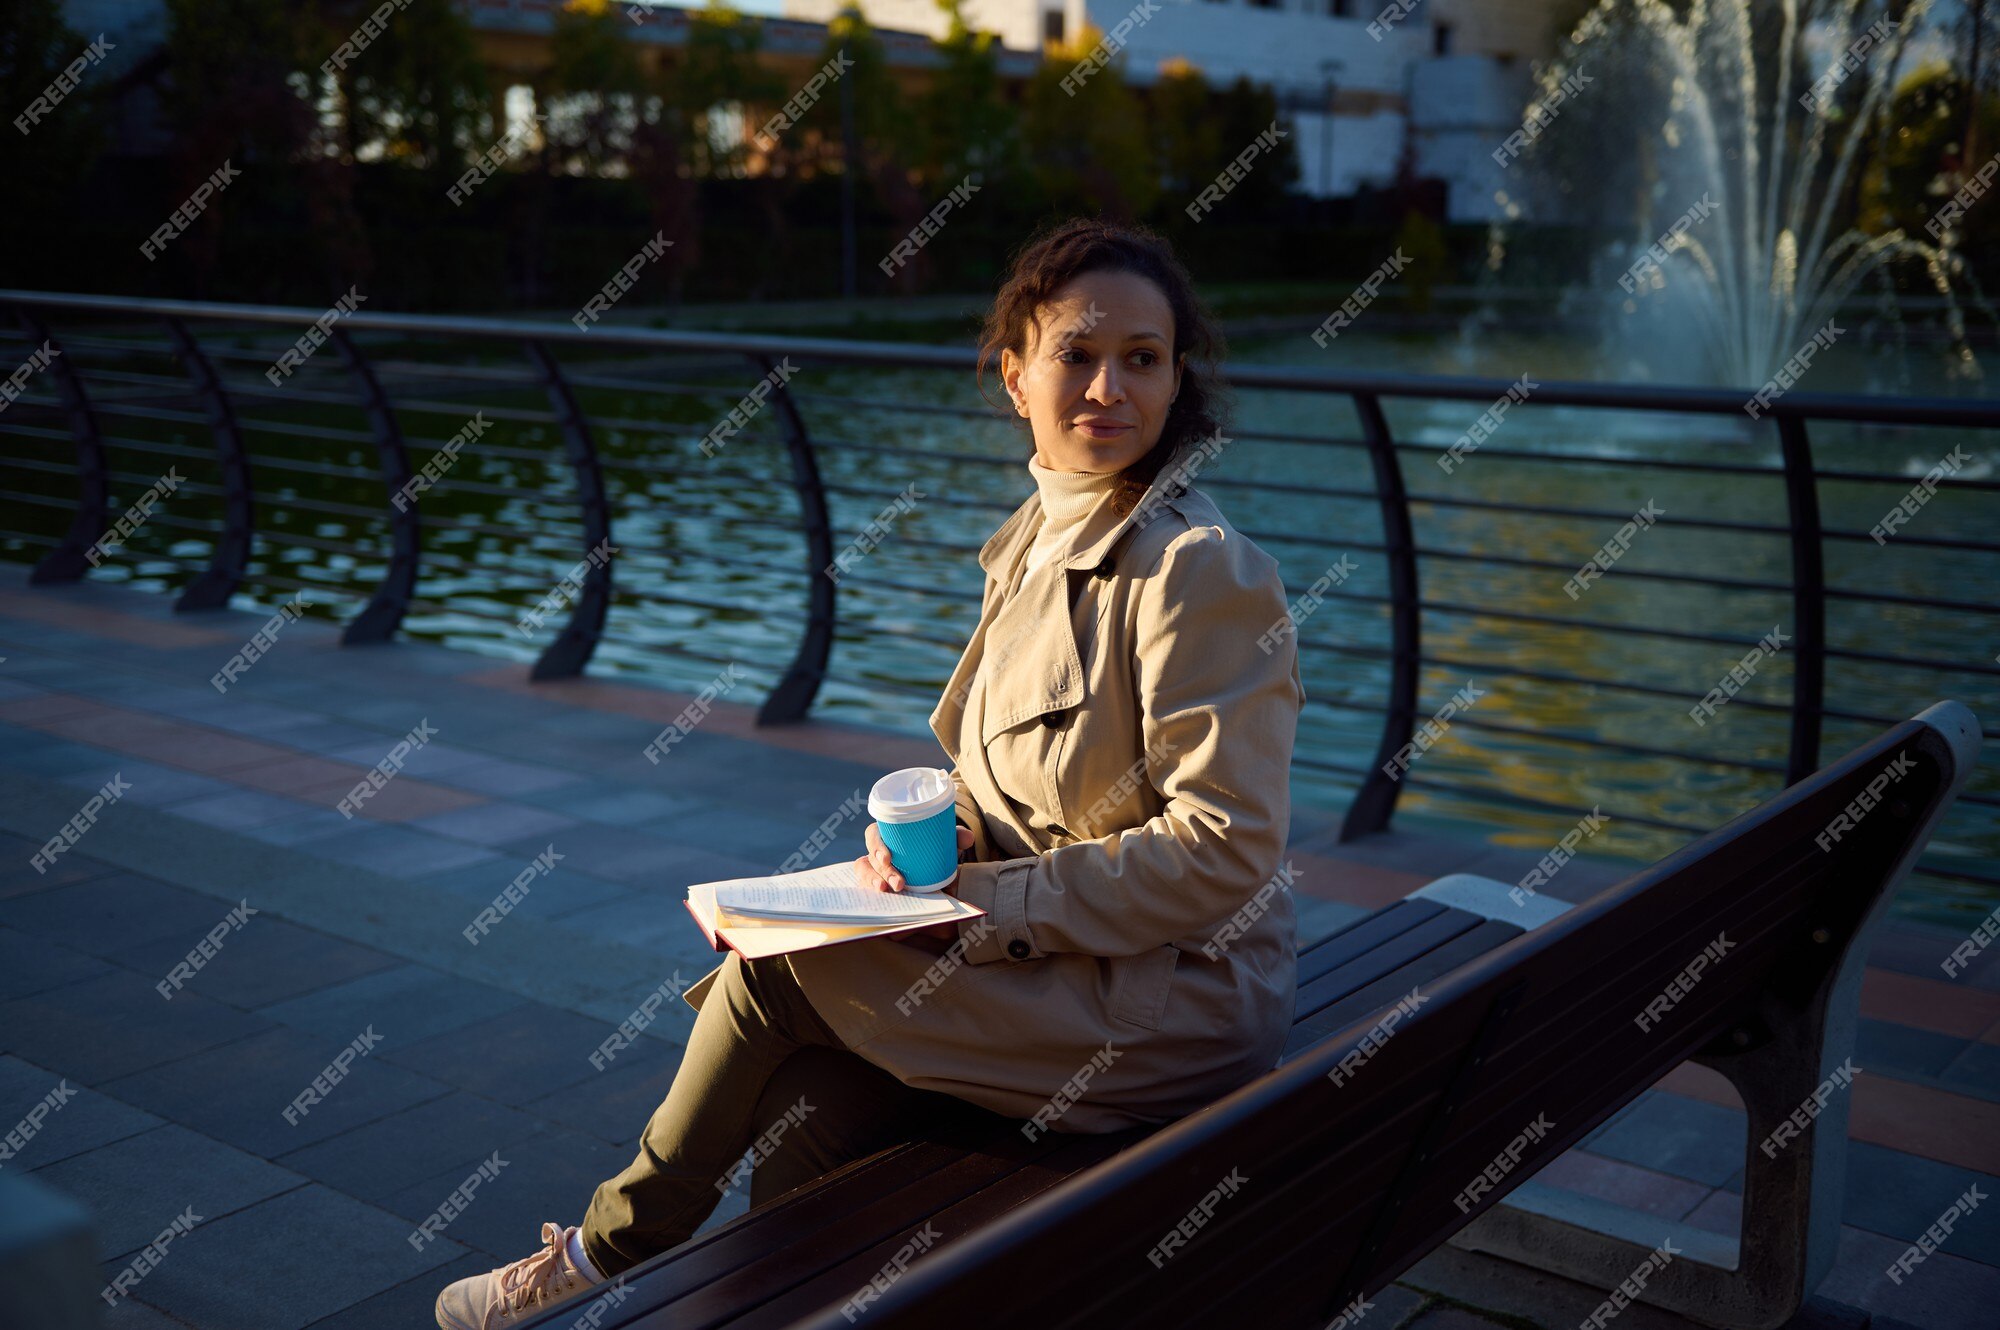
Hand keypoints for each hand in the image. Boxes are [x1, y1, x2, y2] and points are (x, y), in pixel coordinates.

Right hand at [857, 822, 974, 941]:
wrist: (940, 876)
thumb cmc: (936, 854)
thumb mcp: (945, 846)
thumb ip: (955, 839)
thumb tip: (968, 838)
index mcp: (889, 838)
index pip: (873, 836)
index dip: (876, 846)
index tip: (887, 858)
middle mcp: (878, 855)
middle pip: (868, 861)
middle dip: (882, 873)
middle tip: (898, 884)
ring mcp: (876, 873)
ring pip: (864, 876)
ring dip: (874, 883)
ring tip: (886, 892)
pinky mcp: (880, 891)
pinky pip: (870, 896)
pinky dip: (875, 901)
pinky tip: (885, 908)